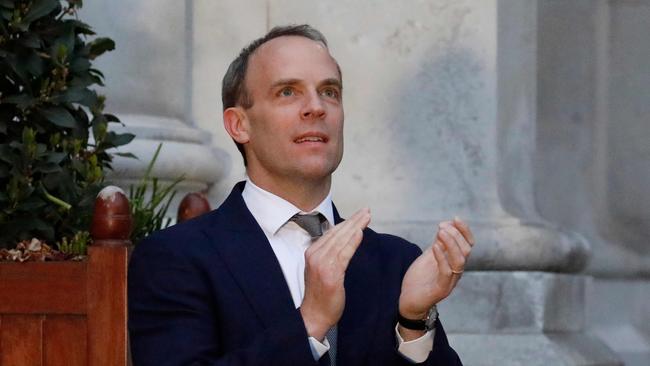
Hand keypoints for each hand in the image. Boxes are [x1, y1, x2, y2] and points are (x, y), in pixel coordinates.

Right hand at [300, 208, 370, 340]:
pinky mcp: (331, 274)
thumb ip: (329, 254)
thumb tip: (343, 241)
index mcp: (312, 252)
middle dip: (353, 220)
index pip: (331, 233)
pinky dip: (353, 241)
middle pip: (337, 233)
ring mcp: (322, 264)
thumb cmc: (320, 294)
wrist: (314, 315)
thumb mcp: (320, 269)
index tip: (358, 215)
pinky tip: (360, 233)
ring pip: (341, 240)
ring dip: (356, 226)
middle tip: (366, 210)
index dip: (346, 222)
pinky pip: (344, 254)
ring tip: (367, 217)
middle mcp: (315, 255)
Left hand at [398, 218, 474, 321]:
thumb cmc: (419, 279)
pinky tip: (434, 246)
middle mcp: (456, 271)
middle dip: (456, 234)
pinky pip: (446, 272)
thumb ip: (438, 244)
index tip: (455, 218)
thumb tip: (444, 226)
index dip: (464, 231)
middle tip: (441, 226)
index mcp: (454, 262)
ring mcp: (450, 281)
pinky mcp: (441, 290)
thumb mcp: (429, 257)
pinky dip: (442, 257)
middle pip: (466, 250)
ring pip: (460, 261)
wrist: (408, 302)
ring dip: (451, 243)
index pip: (468, 244)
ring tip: (440, 231)